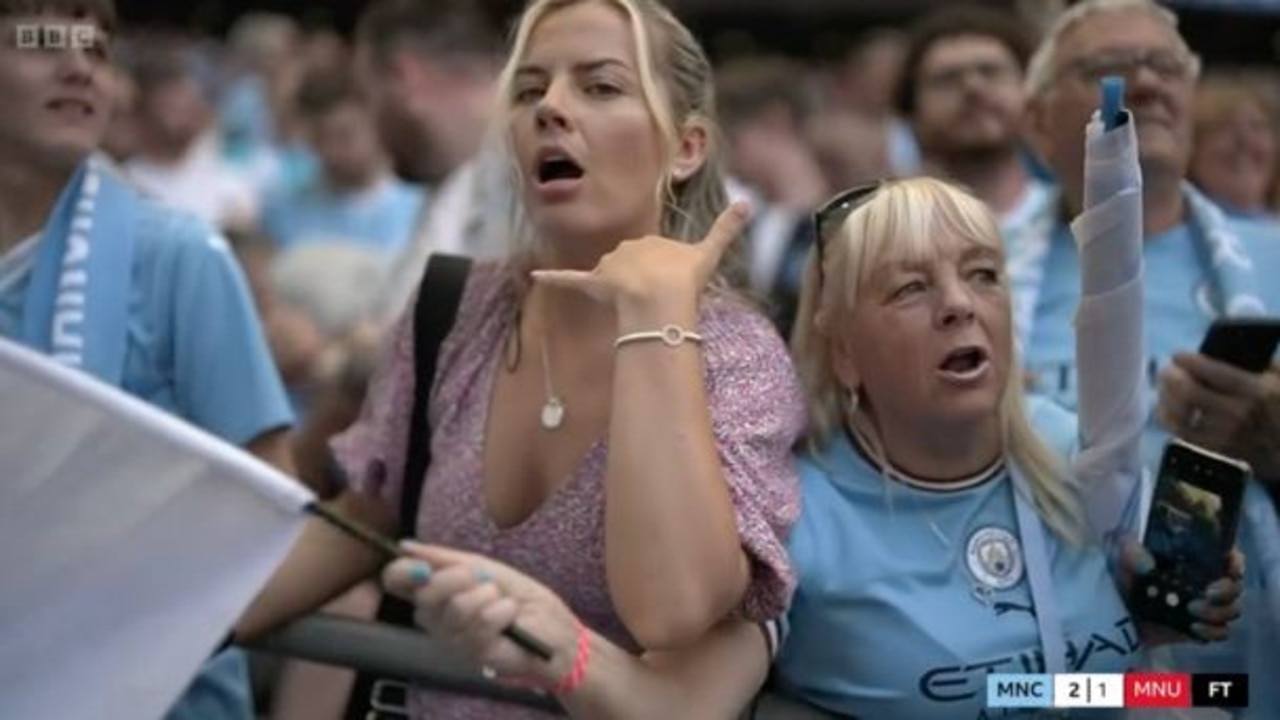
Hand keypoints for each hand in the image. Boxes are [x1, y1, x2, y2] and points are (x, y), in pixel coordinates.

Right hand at [382, 542, 581, 688]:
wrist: (552, 629)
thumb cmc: (518, 598)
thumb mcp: (483, 567)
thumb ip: (444, 558)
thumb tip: (405, 546)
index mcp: (434, 593)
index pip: (397, 581)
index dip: (402, 570)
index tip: (421, 566)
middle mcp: (435, 617)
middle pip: (424, 594)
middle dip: (456, 578)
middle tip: (481, 578)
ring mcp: (451, 638)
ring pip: (455, 608)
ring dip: (488, 596)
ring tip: (502, 602)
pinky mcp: (471, 654)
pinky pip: (480, 623)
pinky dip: (502, 612)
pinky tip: (511, 618)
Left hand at [530, 202, 750, 309]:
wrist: (660, 297)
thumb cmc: (685, 279)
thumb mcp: (710, 253)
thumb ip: (726, 229)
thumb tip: (749, 202)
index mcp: (651, 240)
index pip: (656, 256)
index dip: (665, 275)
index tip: (674, 287)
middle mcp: (627, 247)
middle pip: (633, 268)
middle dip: (643, 285)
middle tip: (659, 301)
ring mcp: (608, 266)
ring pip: (612, 280)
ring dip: (621, 293)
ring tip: (638, 308)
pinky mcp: (591, 283)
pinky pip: (567, 278)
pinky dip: (551, 277)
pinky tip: (534, 277)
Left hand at [1115, 536, 1244, 644]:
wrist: (1113, 608)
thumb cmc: (1123, 574)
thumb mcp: (1121, 552)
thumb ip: (1130, 549)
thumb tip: (1147, 564)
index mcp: (1196, 558)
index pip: (1229, 557)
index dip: (1235, 562)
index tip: (1228, 567)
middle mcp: (1206, 581)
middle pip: (1235, 586)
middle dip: (1227, 590)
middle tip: (1207, 593)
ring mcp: (1205, 606)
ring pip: (1231, 610)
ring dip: (1218, 611)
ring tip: (1192, 609)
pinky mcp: (1199, 628)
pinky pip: (1220, 633)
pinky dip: (1212, 631)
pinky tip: (1194, 627)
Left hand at [1156, 354, 1279, 478]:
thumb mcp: (1279, 378)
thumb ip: (1256, 362)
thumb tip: (1220, 349)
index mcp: (1255, 390)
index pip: (1209, 370)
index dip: (1187, 360)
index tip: (1179, 356)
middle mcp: (1237, 413)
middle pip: (1186, 390)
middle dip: (1171, 376)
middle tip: (1167, 370)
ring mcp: (1223, 435)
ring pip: (1177, 413)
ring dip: (1165, 396)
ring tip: (1164, 387)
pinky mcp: (1213, 451)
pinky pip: (1179, 432)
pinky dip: (1168, 418)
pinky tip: (1167, 408)